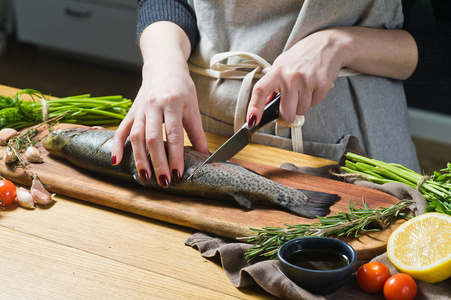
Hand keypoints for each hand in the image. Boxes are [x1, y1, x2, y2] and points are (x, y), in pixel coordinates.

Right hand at [111, 22, 207, 186]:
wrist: (164, 67)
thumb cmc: (181, 87)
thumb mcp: (193, 107)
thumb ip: (197, 133)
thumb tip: (206, 156)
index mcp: (172, 103)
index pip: (173, 134)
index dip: (175, 156)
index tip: (178, 173)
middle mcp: (153, 106)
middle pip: (152, 138)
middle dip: (157, 162)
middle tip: (163, 181)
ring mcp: (140, 109)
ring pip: (136, 136)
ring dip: (139, 158)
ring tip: (144, 177)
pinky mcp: (131, 112)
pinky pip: (122, 129)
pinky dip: (117, 145)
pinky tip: (116, 161)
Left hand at [247, 28, 345, 126]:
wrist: (326, 44)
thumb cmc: (301, 56)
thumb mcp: (281, 66)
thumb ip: (272, 86)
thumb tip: (265, 106)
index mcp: (276, 71)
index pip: (260, 91)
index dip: (255, 108)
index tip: (252, 121)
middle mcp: (291, 77)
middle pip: (286, 113)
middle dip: (286, 116)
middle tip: (287, 110)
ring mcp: (307, 81)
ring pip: (301, 111)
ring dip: (301, 105)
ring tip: (303, 90)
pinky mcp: (322, 85)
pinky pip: (314, 104)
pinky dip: (313, 99)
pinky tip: (313, 87)